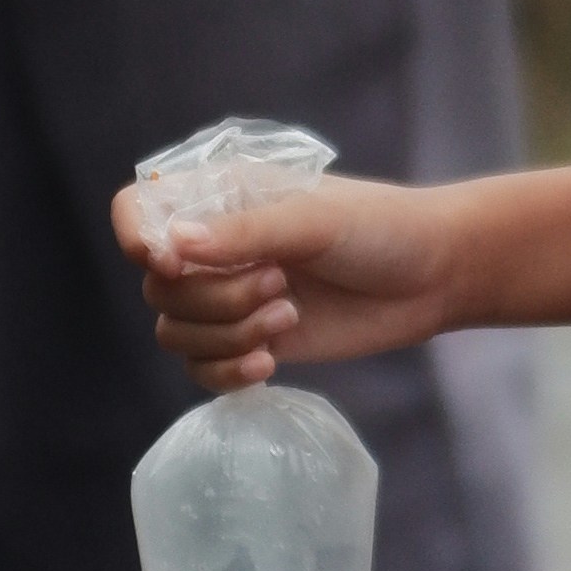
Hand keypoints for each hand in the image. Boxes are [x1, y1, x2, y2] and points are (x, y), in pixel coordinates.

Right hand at [110, 173, 460, 388]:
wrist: (433, 276)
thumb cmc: (380, 228)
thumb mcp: (315, 221)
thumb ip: (245, 234)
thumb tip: (171, 248)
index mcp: (219, 198)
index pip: (137, 211)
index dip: (136, 239)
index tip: (170, 262)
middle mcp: (213, 247)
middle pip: (158, 286)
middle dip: (215, 296)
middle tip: (281, 284)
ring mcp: (229, 297)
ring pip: (175, 331)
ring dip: (229, 334)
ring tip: (289, 314)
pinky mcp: (250, 342)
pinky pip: (201, 370)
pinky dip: (228, 373)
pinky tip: (271, 363)